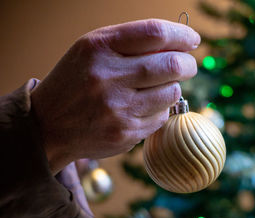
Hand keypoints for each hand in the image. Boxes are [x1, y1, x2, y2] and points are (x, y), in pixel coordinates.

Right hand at [31, 19, 199, 174]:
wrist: (49, 125)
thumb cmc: (77, 80)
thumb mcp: (93, 50)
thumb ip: (132, 42)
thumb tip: (180, 45)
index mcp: (99, 48)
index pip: (155, 33)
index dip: (182, 35)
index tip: (192, 39)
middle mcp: (108, 77)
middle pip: (172, 65)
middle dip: (188, 64)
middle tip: (188, 65)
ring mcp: (118, 108)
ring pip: (172, 92)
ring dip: (173, 87)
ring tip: (158, 87)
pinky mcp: (126, 133)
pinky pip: (161, 116)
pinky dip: (160, 109)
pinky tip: (143, 107)